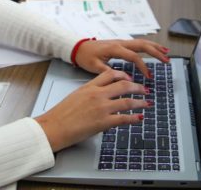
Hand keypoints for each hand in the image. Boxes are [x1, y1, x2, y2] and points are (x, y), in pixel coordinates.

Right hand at [34, 69, 149, 150]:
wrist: (54, 126)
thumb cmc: (61, 114)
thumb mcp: (76, 96)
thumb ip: (90, 93)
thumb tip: (102, 97)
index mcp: (90, 86)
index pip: (110, 74)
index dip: (123, 75)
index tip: (130, 78)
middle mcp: (97, 94)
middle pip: (123, 85)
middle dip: (137, 87)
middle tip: (144, 89)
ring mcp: (101, 108)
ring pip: (127, 101)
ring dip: (140, 102)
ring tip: (146, 103)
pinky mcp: (103, 122)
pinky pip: (123, 118)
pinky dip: (134, 118)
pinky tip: (139, 118)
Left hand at [75, 39, 168, 78]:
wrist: (78, 47)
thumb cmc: (85, 56)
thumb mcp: (95, 67)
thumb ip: (110, 73)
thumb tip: (126, 78)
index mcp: (115, 48)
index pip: (134, 57)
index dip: (143, 67)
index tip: (148, 77)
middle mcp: (120, 43)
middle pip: (142, 45)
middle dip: (156, 52)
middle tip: (166, 60)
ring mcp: (121, 42)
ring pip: (141, 42)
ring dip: (154, 47)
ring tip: (166, 53)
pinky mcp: (121, 44)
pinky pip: (137, 43)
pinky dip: (148, 46)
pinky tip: (154, 49)